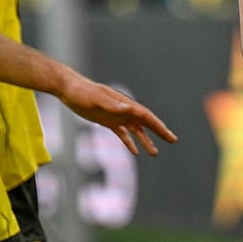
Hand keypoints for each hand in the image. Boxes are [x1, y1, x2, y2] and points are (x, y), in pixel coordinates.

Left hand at [58, 77, 177, 155]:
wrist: (69, 89)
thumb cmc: (83, 92)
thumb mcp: (97, 99)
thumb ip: (113, 105)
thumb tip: (130, 108)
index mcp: (124, 104)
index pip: (146, 116)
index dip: (159, 126)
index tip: (169, 136)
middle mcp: (123, 110)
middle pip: (146, 123)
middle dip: (159, 131)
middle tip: (173, 140)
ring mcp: (116, 116)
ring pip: (135, 130)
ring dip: (146, 141)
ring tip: (155, 153)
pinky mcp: (107, 121)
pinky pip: (122, 134)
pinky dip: (129, 143)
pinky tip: (135, 152)